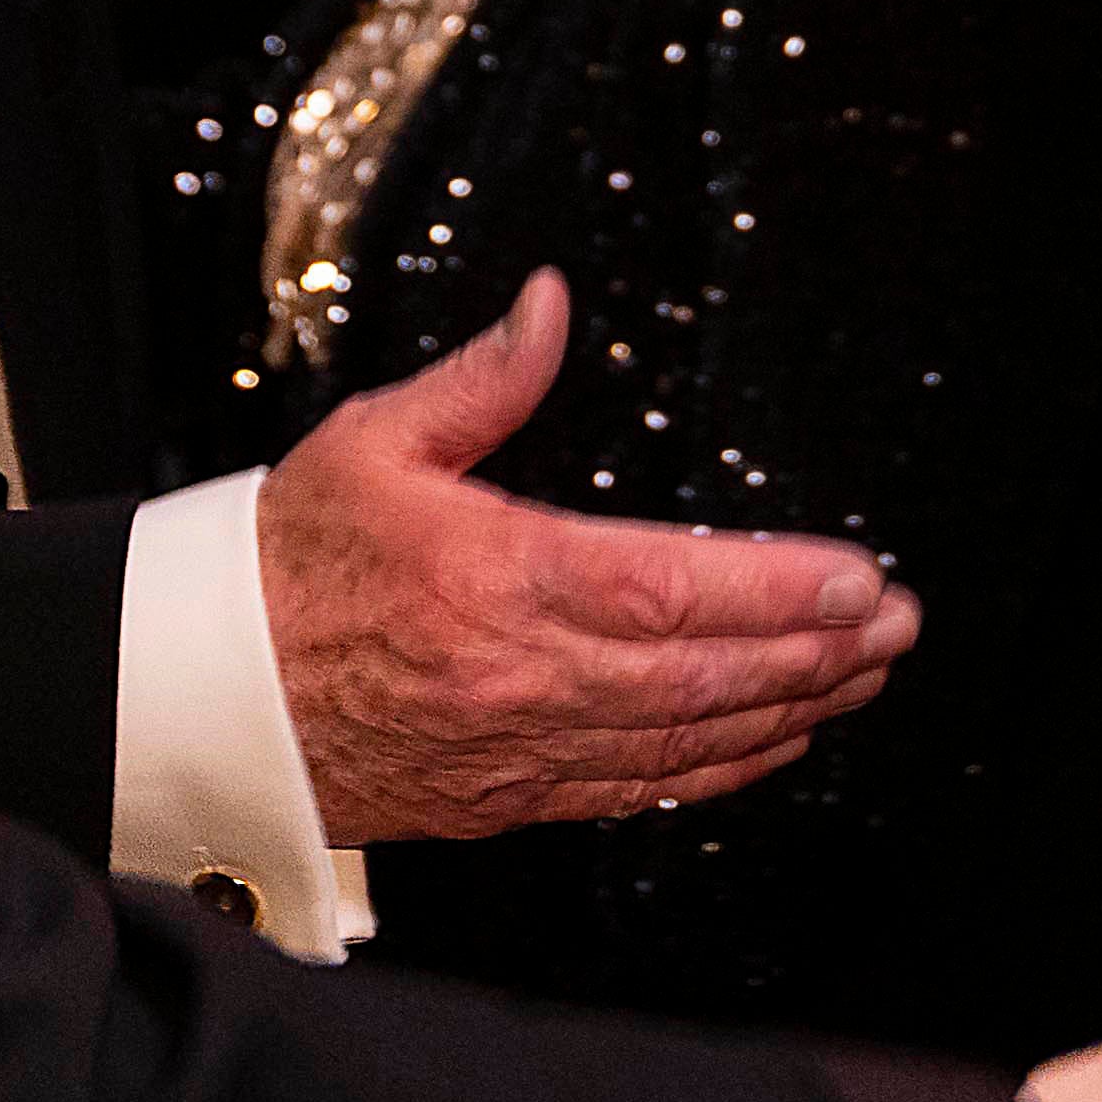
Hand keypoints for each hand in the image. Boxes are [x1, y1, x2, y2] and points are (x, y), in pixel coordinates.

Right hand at [257, 272, 914, 839]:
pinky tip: (776, 739)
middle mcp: (519, 677)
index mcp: (493, 578)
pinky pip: (638, 791)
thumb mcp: (376, 441)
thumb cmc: (285, 560)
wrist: (199, 692)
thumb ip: (484, 378)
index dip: (779, 588)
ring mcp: (517, 749)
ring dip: (791, 709)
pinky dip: (720, 769)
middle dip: (820, 653)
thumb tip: (552, 304)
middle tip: (901, 627)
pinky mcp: (507, 797)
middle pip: (704, 675)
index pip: (671, 586)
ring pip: (686, 741)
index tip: (862, 576)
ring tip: (866, 678)